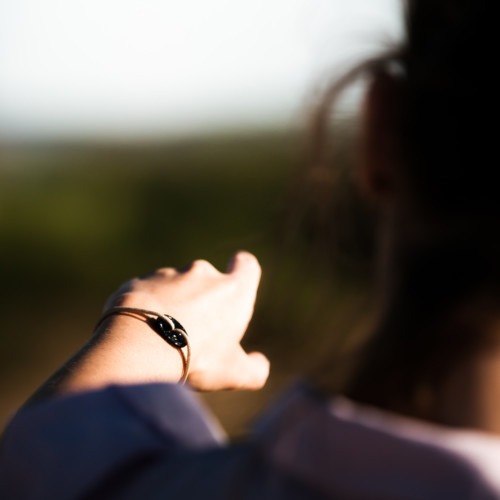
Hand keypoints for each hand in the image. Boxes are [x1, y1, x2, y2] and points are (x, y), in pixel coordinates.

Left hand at [105, 251, 269, 390]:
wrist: (140, 347)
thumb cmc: (196, 357)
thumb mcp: (234, 373)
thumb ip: (255, 370)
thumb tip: (259, 364)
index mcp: (232, 290)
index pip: (246, 264)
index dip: (242, 269)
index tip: (236, 279)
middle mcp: (202, 274)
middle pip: (207, 278)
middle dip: (202, 298)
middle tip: (194, 331)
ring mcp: (168, 275)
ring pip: (174, 285)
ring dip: (171, 303)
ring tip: (161, 337)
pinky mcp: (138, 282)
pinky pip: (145, 292)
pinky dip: (145, 307)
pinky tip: (139, 332)